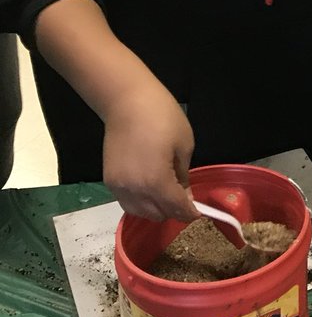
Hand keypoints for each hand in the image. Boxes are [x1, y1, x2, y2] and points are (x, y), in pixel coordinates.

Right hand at [102, 85, 197, 220]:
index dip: (190, 213)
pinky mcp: (109, 181)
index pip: (176, 209)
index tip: (198, 212)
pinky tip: (150, 192)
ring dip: (155, 210)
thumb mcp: (183, 145)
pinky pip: (127, 202)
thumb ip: (183, 176)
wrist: (127, 101)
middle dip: (174, 212)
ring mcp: (119, 187)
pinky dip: (140, 203)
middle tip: (184, 200)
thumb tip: (186, 196)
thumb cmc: (162, 117)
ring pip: (140, 213)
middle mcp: (135, 190)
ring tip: (167, 197)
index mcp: (156, 182)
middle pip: (157, 215)